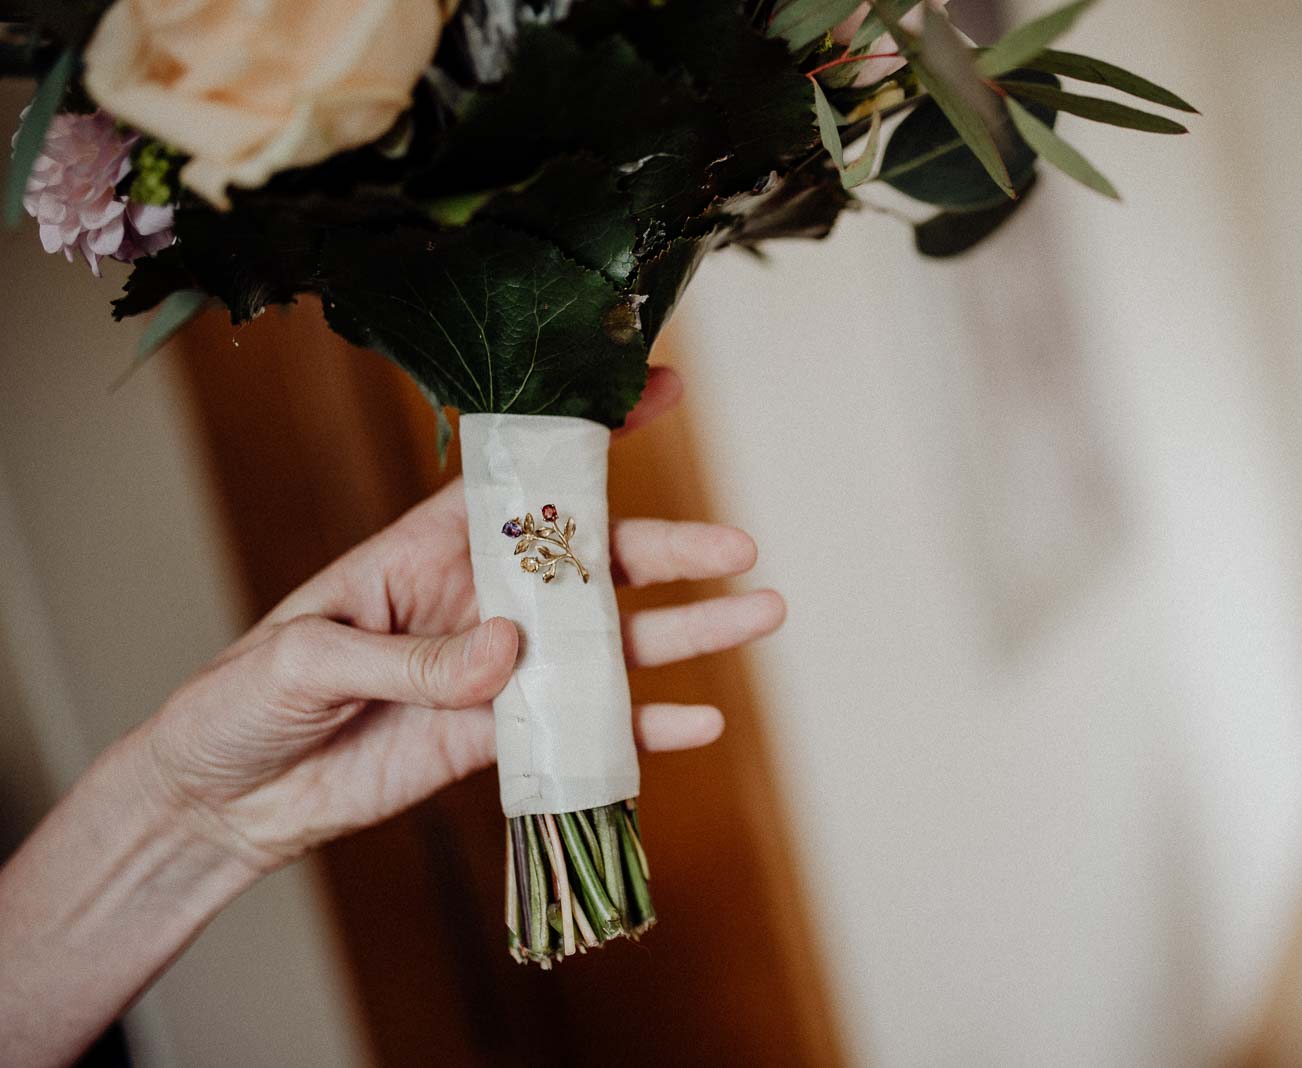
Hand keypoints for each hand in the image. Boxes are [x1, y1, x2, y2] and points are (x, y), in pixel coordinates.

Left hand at [137, 368, 783, 871]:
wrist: (226, 798)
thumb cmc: (245, 697)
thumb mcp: (310, 655)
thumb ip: (412, 655)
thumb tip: (510, 651)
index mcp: (428, 547)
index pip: (522, 479)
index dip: (591, 435)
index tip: (661, 391)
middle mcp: (481, 599)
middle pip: (593, 563)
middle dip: (669, 551)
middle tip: (738, 548)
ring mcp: (500, 671)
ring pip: (610, 644)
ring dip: (685, 632)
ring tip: (758, 615)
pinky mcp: (501, 740)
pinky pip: (585, 728)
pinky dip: (643, 727)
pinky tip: (702, 723)